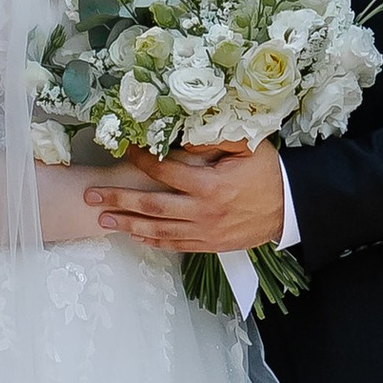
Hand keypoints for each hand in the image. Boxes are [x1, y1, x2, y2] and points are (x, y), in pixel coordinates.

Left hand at [88, 139, 286, 255]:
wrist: (292, 207)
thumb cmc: (269, 172)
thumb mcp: (247, 146)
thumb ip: (213, 140)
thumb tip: (182, 137)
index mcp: (210, 184)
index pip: (165, 171)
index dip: (141, 160)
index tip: (125, 151)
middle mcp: (203, 211)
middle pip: (151, 205)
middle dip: (118, 200)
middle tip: (91, 196)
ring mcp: (205, 231)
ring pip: (158, 229)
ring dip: (128, 224)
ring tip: (103, 218)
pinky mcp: (210, 245)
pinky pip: (176, 245)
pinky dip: (153, 241)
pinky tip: (135, 235)